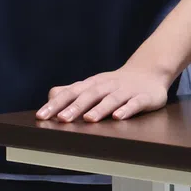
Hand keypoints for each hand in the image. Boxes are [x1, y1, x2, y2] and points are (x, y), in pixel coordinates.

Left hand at [36, 63, 171, 123]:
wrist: (149, 71)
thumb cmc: (115, 83)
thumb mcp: (92, 86)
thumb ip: (72, 92)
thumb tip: (50, 98)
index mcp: (92, 84)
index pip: (71, 93)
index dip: (56, 104)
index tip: (42, 115)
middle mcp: (107, 86)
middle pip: (89, 95)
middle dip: (75, 107)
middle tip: (61, 119)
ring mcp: (125, 91)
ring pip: (111, 99)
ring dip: (99, 109)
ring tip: (88, 119)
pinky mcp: (143, 97)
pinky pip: (134, 103)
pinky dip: (126, 110)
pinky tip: (118, 117)